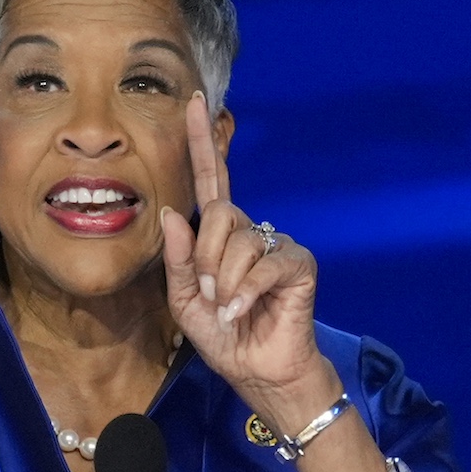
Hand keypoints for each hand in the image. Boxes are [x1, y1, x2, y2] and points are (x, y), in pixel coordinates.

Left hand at [161, 92, 329, 414]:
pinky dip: (246, 292)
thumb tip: (172, 212)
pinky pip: (264, 263)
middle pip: (218, 213)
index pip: (209, 179)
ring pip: (237, 242)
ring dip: (223, 283)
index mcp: (218, 235)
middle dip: (203, 260)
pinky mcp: (298, 262)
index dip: (202, 141)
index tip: (194, 101)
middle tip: (209, 295)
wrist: (256, 370)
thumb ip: (175, 258)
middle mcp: (248, 230)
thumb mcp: (183, 300)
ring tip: (229, 308)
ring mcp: (275, 244)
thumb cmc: (222, 335)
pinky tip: (243, 311)